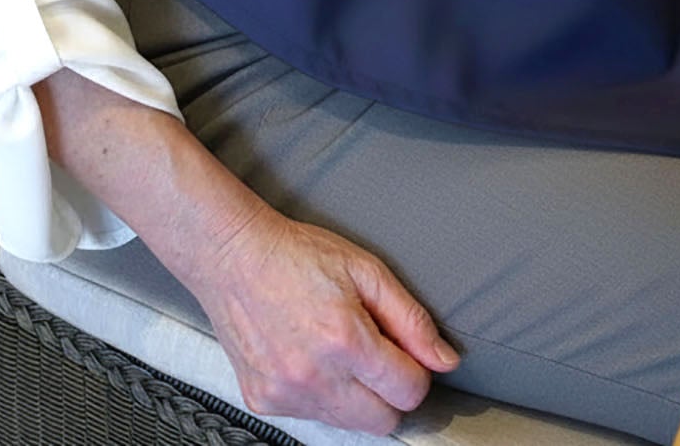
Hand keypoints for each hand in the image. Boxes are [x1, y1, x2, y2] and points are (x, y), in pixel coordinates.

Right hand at [195, 203, 458, 432]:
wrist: (234, 257)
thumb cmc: (299, 255)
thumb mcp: (366, 270)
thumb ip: (410, 319)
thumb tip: (445, 359)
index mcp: (345, 340)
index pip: (409, 391)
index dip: (417, 371)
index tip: (407, 352)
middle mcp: (314, 377)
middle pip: (383, 421)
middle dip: (391, 392)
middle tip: (378, 354)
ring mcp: (286, 394)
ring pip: (348, 424)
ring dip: (357, 397)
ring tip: (341, 352)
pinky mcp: (263, 401)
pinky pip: (311, 417)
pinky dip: (322, 396)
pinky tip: (312, 358)